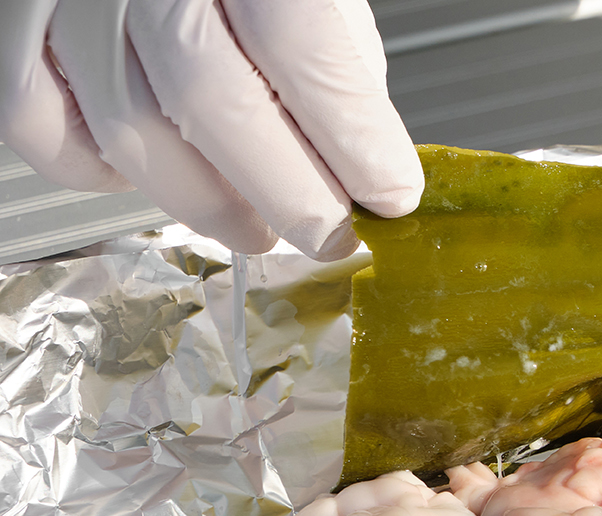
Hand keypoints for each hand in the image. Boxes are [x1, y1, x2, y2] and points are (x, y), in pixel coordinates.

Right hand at [0, 0, 423, 260]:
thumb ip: (328, 47)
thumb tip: (357, 150)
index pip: (300, 48)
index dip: (354, 138)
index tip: (392, 191)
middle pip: (213, 103)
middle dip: (288, 194)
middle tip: (330, 231)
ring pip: (130, 133)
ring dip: (208, 203)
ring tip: (259, 224)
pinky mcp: (11, 26)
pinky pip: (42, 126)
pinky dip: (102, 171)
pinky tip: (162, 173)